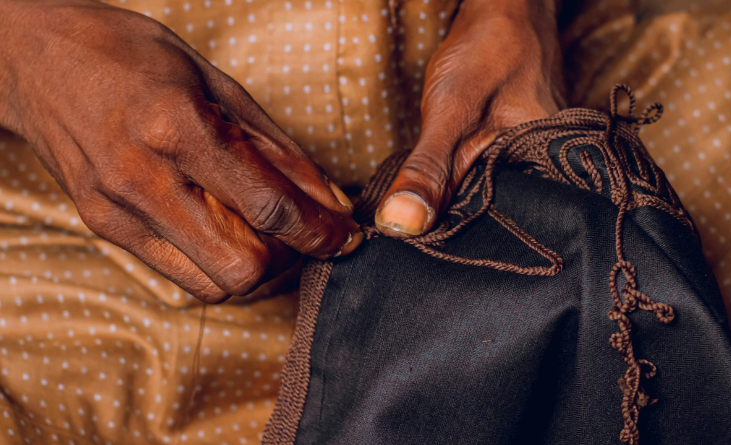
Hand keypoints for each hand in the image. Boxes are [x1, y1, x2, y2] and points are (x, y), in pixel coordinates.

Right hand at [0, 0, 362, 302]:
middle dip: (286, 258)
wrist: (34, 58)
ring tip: (259, 226)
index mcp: (177, 129)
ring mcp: (116, 212)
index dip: (318, 233)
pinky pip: (178, 272)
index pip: (267, 208)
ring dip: (252, 265)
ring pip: (212, 283)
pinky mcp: (102, 228)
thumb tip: (326, 199)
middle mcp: (142, 180)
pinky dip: (215, 259)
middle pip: (241, 268)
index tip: (344, 237)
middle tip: (300, 231)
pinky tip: (221, 223)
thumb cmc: (130, 56)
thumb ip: (277, 149)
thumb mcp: (219, 84)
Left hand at [374, 0, 564, 236]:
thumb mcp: (449, 112)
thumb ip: (428, 170)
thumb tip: (401, 226)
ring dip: (466, 209)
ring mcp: (544, 157)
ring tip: (432, 227)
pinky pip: (500, 179)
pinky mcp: (528, 148)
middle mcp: (555, 167)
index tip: (424, 256)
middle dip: (465, 230)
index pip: (509, 226)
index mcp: (549, 164)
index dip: (465, 243)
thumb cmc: (487, 50)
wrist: (509, 7)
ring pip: (500, 198)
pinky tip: (450, 196)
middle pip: (505, 216)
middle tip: (421, 244)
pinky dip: (473, 187)